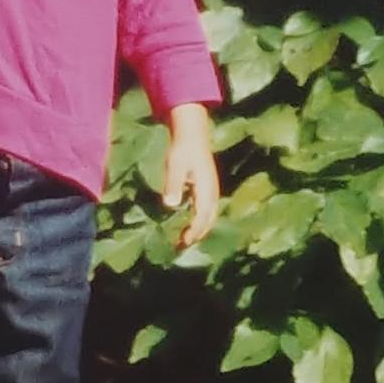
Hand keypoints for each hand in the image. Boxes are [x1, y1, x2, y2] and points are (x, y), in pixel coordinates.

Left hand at [162, 103, 219, 247]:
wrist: (192, 135)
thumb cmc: (182, 150)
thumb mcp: (174, 166)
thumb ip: (173, 185)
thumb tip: (171, 205)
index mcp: (206, 189)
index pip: (202, 216)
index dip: (194, 231)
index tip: (184, 241)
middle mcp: (212, 193)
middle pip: (208, 220)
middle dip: (196, 235)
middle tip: (180, 247)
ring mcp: (211, 191)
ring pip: (209, 216)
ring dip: (198, 229)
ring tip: (183, 241)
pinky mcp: (207, 189)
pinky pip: (206, 210)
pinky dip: (199, 221)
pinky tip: (187, 225)